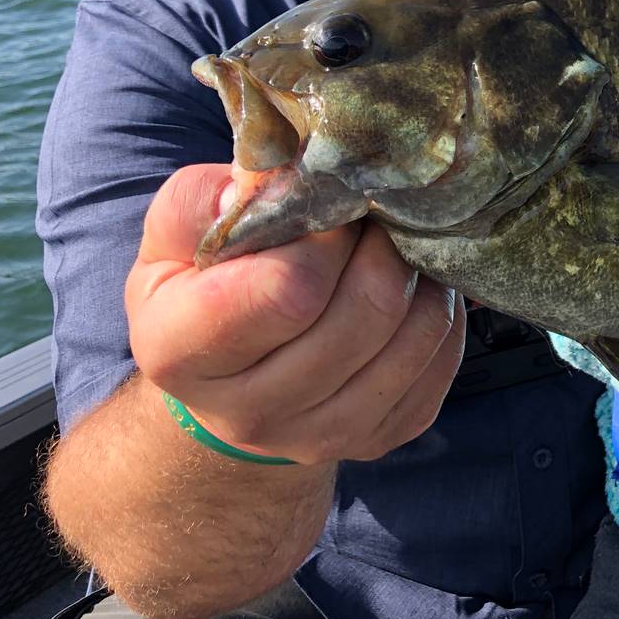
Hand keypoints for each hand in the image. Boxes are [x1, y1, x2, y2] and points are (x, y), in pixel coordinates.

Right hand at [126, 164, 465, 463]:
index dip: (324, 237)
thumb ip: (207, 200)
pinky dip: (437, 310)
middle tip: (370, 216)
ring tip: (390, 246)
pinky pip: (442, 360)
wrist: (228, 382)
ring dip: (417, 274)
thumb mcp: (176, 235)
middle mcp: (249, 413)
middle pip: (364, 311)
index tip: (327, 207)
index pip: (288, 290)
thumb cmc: (202, 288)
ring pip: (415, 335)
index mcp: (183, 353)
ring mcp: (319, 436)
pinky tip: (409, 288)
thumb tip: (280, 180)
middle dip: (380, 245)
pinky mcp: (379, 438)